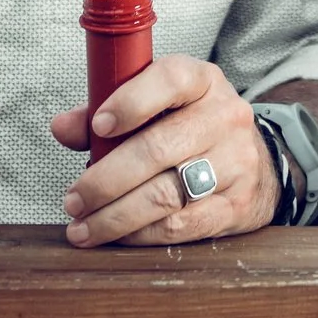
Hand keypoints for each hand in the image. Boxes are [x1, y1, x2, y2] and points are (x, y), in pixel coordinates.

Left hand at [50, 56, 278, 246]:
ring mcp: (235, 162)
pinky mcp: (236, 205)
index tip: (98, 126)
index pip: (170, 80)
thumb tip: (62, 127)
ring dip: (115, 216)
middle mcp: (224, 117)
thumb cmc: (191, 127)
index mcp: (202, 81)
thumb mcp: (158, 105)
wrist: (255, 162)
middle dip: (105, 180)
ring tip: (83, 226)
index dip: (131, 102)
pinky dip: (141, 234)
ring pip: (166, 194)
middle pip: (158, 149)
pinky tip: (118, 236)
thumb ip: (106, 111)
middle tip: (73, 199)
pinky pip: (181, 225)